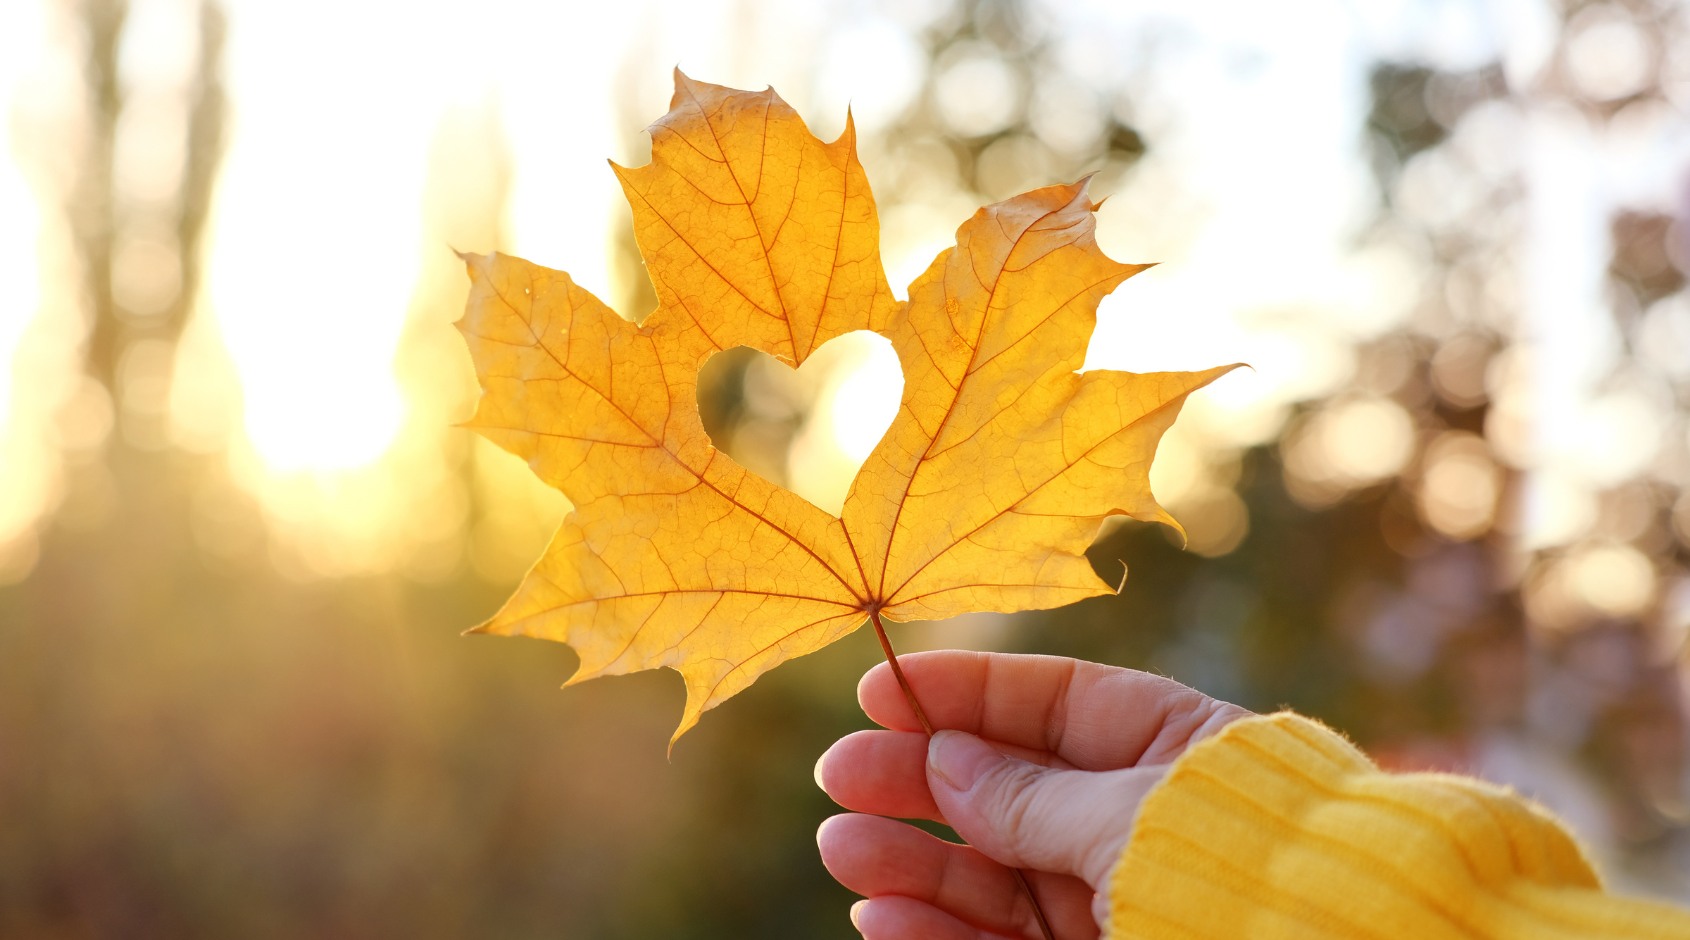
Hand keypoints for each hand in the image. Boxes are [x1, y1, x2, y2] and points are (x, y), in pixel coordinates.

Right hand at [813, 650, 1249, 938]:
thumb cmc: (1246, 882)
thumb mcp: (1131, 820)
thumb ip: (1031, 796)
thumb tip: (943, 755)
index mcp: (1174, 751)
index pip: (1055, 703)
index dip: (965, 693)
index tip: (878, 689)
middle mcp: (1140, 822)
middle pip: (1009, 791)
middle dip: (921, 782)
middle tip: (840, 775)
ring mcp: (1116, 900)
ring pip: (994, 875)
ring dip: (914, 863)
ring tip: (843, 849)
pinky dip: (937, 934)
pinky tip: (881, 920)